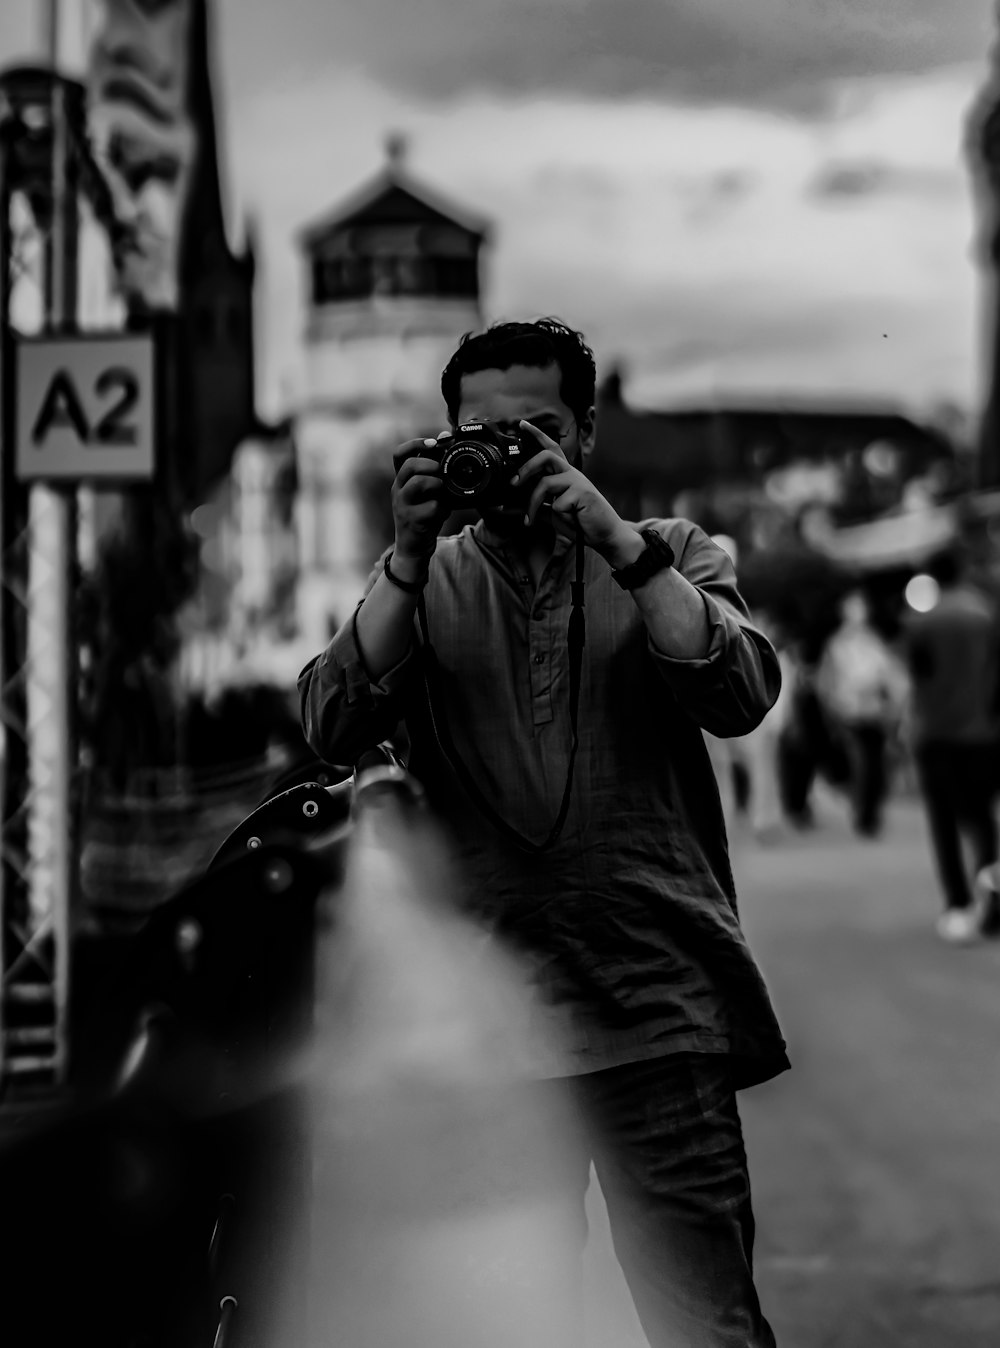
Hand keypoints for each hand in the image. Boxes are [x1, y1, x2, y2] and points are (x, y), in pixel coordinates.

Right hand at [390, 436, 450, 564]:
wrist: (413, 548)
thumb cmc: (423, 516)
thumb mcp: (428, 492)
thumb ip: (434, 470)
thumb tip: (445, 439)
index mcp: (402, 479)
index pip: (400, 454)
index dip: (416, 444)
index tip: (434, 443)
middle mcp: (398, 490)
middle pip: (409, 465)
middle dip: (430, 464)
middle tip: (441, 472)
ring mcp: (402, 505)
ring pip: (418, 483)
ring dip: (436, 484)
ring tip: (443, 492)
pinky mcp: (412, 521)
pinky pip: (432, 507)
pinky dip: (443, 508)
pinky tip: (444, 512)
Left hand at [512, 421, 642, 563]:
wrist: (603, 536)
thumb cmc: (578, 521)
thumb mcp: (549, 514)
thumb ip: (529, 507)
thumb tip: (501, 507)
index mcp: (564, 474)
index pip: (551, 447)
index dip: (536, 434)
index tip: (521, 424)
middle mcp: (571, 473)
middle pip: (545, 456)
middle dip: (526, 469)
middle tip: (513, 484)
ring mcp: (578, 482)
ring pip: (545, 483)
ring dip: (532, 503)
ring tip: (528, 519)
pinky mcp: (583, 493)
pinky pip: (557, 503)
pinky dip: (556, 515)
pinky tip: (567, 520)